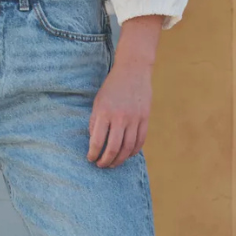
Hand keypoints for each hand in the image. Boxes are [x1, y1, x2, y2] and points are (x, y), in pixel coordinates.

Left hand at [87, 15, 161, 168]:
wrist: (133, 71)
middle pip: (113, 148)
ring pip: (128, 147)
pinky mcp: (145, 118)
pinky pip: (140, 141)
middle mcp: (120, 117)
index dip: (93, 154)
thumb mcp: (98, 103)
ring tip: (112, 164)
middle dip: (105, 161)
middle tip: (100, 165)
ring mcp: (134, 118)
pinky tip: (126, 155)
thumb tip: (94, 142)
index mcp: (104, 113)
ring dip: (119, 159)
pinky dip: (133, 151)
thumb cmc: (111, 88)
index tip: (90, 158)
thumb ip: (95, 122)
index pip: (97, 141)